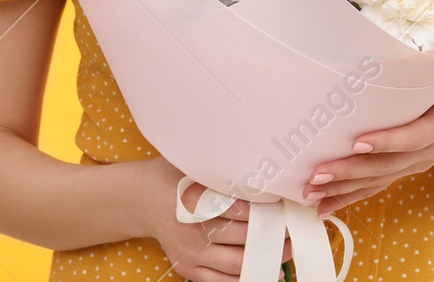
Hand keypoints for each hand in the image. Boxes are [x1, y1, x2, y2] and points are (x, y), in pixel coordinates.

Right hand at [134, 156, 292, 281]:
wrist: (141, 199)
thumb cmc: (173, 176)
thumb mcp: (192, 163)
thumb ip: (220, 167)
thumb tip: (260, 166)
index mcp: (191, 201)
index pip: (237, 210)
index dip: (265, 209)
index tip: (284, 204)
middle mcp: (189, 231)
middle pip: (240, 238)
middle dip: (271, 234)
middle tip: (291, 226)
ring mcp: (188, 254)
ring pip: (235, 264)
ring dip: (264, 258)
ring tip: (285, 248)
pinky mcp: (186, 268)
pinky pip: (220, 280)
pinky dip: (244, 277)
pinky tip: (266, 269)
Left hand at [301, 61, 433, 216]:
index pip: (413, 138)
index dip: (387, 142)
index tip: (358, 142)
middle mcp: (424, 152)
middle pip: (386, 165)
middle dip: (351, 171)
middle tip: (319, 173)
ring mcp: (411, 165)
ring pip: (375, 180)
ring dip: (343, 187)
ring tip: (312, 191)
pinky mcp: (399, 170)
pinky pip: (372, 187)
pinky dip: (347, 197)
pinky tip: (322, 206)